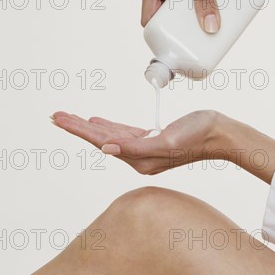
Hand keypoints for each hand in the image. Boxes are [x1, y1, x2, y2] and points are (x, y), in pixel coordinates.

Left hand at [51, 110, 221, 174]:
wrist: (219, 134)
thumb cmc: (198, 135)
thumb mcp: (167, 141)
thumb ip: (137, 147)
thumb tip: (107, 148)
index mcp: (140, 159)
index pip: (102, 141)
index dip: (78, 129)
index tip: (59, 119)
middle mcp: (139, 157)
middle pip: (101, 139)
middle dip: (77, 126)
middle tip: (55, 115)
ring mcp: (145, 149)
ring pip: (109, 135)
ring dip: (89, 126)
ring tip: (69, 117)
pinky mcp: (152, 140)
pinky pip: (123, 133)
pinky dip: (108, 126)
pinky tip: (97, 122)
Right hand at [141, 0, 244, 32]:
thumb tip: (209, 27)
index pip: (148, 17)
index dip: (158, 36)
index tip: (172, 49)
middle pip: (162, 15)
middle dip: (176, 30)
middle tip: (192, 41)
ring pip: (174, 7)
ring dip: (186, 18)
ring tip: (201, 29)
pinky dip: (193, 5)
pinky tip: (206, 11)